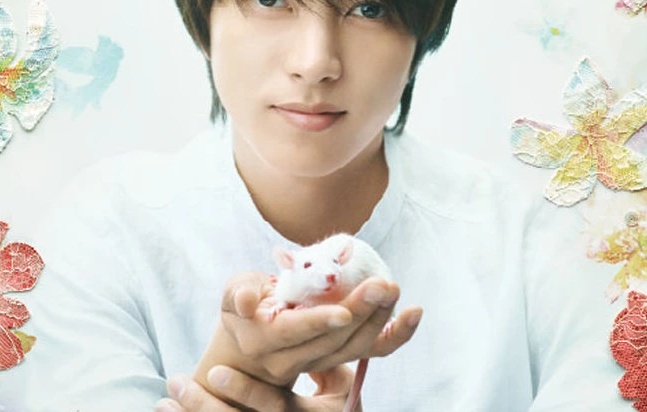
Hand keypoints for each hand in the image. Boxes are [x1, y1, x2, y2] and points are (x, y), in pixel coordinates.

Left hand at [155, 365, 361, 411]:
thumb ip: (326, 357)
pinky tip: (168, 408)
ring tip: (164, 400)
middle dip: (205, 406)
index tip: (215, 371)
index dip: (246, 391)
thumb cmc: (338, 401)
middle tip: (176, 383)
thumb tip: (301, 328)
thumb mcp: (342, 383)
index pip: (276, 407)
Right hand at [195, 271, 422, 387]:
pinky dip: (395, 335)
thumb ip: (238, 294)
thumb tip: (248, 300)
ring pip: (352, 348)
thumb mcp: (232, 295)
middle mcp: (291, 359)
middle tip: (382, 284)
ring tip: (392, 289)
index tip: (343, 312)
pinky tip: (414, 314)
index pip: (292, 333)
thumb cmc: (244, 310)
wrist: (251, 345)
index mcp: (264, 340)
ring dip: (378, 319)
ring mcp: (317, 362)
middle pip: (330, 341)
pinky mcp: (338, 358)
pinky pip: (370, 352)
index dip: (317, 323)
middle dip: (360, 312)